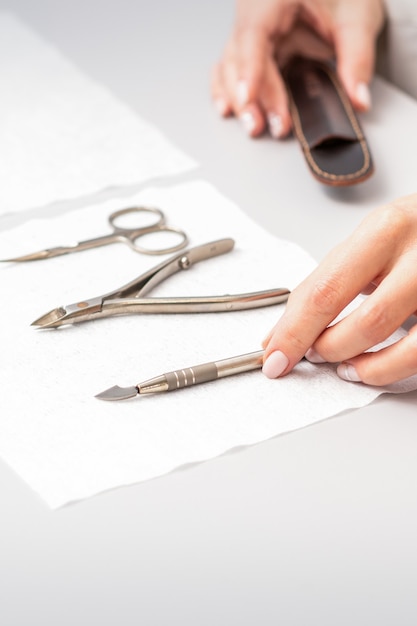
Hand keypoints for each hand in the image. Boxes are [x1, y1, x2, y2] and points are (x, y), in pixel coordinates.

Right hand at [211, 0, 384, 137]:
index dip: (249, 68)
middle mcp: (255, 10)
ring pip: (230, 67)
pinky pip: (230, 69)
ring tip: (255, 126)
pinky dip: (228, 91)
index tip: (248, 96)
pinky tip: (228, 110)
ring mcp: (251, 30)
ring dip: (239, 100)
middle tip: (266, 125)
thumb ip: (357, 59)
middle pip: (239, 56)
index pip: (253, 33)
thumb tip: (358, 99)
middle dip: (249, 96)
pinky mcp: (253, 48)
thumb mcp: (357, 17)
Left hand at [262, 193, 416, 385]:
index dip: (294, 332)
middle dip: (327, 348)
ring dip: (360, 364)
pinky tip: (371, 368)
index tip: (274, 358)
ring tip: (341, 366)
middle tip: (310, 355)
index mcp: (385, 232)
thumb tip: (279, 334)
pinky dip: (388, 370)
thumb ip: (324, 284)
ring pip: (400, 344)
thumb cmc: (410, 234)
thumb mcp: (366, 242)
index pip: (327, 290)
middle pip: (366, 321)